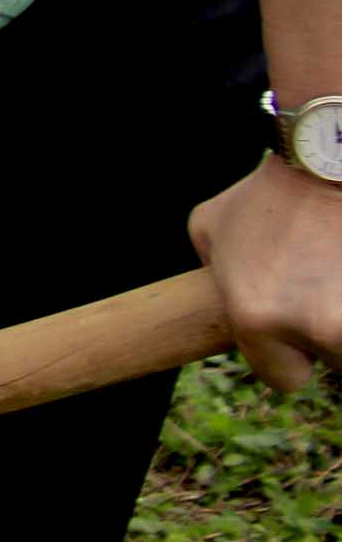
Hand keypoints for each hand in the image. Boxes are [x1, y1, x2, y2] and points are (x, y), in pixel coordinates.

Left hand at [189, 154, 341, 390]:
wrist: (329, 163)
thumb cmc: (268, 194)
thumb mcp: (211, 229)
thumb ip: (211, 272)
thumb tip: (212, 299)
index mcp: (257, 318)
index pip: (281, 378)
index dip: (286, 352)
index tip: (291, 321)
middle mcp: (315, 327)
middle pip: (331, 363)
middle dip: (324, 334)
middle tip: (318, 284)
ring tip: (334, 272)